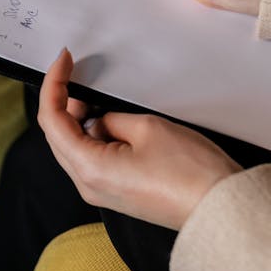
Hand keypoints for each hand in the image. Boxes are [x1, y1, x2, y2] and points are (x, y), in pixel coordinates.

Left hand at [38, 48, 240, 229]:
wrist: (218, 208)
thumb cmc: (190, 173)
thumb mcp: (147, 128)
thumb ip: (112, 119)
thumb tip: (101, 120)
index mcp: (89, 168)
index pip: (52, 120)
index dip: (53, 86)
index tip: (63, 62)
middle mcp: (88, 185)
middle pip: (58, 136)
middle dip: (63, 102)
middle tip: (76, 74)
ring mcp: (102, 191)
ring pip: (75, 147)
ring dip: (80, 120)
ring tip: (99, 97)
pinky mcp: (117, 192)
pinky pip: (93, 159)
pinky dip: (95, 136)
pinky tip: (112, 121)